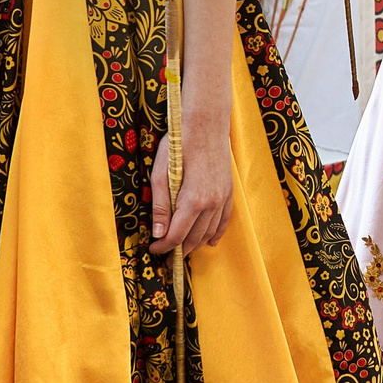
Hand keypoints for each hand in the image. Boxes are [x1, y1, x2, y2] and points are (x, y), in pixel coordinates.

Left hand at [150, 126, 234, 255]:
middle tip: (167, 258)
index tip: (154, 250)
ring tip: (183, 251)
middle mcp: (211, 204)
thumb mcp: (161, 174)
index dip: (164, 246)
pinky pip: (224, 220)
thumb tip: (157, 233)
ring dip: (196, 244)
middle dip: (179, 251)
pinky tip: (210, 241)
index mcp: (193, 200)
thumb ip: (160, 206)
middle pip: (194, 237)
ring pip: (210, 231)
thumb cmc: (179, 144)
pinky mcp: (228, 191)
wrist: (206, 123)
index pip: (177, 235)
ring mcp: (223, 198)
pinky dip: (216, 233)